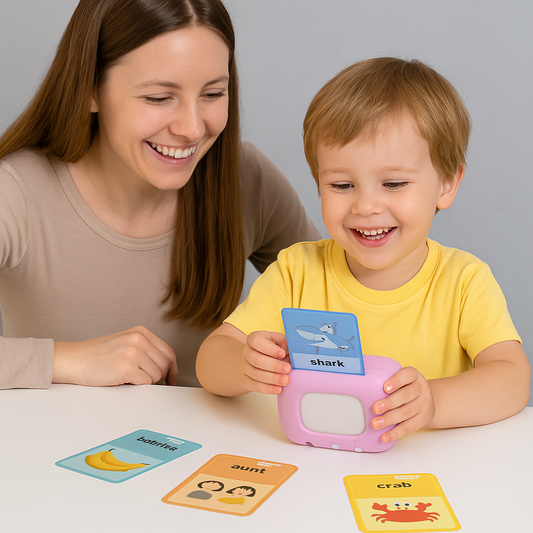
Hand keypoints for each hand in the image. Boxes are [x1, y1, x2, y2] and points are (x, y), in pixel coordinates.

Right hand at [53, 326, 177, 386]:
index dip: (172, 368)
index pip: (168, 352)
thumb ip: (145, 349)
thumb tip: (167, 367)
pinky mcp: (126, 366)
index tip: (170, 378)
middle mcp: (138, 338)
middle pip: (165, 364)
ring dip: (146, 382)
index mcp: (140, 332)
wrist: (73, 360)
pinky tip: (125, 380)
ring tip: (130, 378)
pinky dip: (138, 385)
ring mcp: (132, 351)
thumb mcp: (125, 343)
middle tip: (145, 381)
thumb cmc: (98, 356)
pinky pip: (146, 382)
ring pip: (157, 375)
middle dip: (159, 377)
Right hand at [241, 331, 290, 394]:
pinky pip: (255, 386)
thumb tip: (297, 349)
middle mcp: (247, 352)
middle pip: (256, 360)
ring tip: (285, 380)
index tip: (283, 354)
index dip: (270, 349)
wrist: (260, 359)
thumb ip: (286, 343)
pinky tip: (278, 389)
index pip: (257, 342)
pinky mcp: (246, 380)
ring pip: (256, 374)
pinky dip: (268, 389)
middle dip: (274, 366)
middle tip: (288, 369)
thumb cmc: (273, 349)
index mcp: (254, 338)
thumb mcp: (280, 341)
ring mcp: (244, 366)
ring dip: (272, 378)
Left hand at [371, 366, 434, 442]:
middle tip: (375, 408)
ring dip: (389, 419)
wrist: (429, 401)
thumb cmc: (408, 387)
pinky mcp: (423, 420)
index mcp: (414, 376)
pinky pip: (409, 427)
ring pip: (406, 412)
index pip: (407, 375)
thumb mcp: (403, 379)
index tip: (384, 388)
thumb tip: (362, 384)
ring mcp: (423, 405)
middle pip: (406, 396)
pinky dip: (396, 433)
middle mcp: (421, 389)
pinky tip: (385, 436)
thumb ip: (387, 379)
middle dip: (389, 403)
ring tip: (375, 423)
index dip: (396, 381)